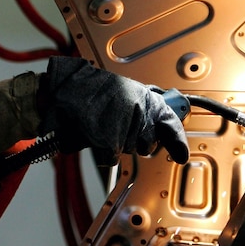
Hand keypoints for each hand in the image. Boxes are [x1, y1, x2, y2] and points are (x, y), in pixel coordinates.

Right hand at [39, 56, 188, 164]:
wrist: (63, 89)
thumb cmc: (85, 88)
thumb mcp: (120, 91)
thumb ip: (140, 106)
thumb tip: (159, 122)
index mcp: (143, 95)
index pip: (169, 120)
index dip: (176, 140)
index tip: (181, 153)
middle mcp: (139, 108)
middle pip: (147, 143)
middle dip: (136, 140)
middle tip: (118, 126)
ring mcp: (126, 125)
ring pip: (128, 150)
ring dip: (115, 143)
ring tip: (101, 125)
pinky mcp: (111, 139)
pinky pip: (111, 156)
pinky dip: (101, 150)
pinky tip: (94, 135)